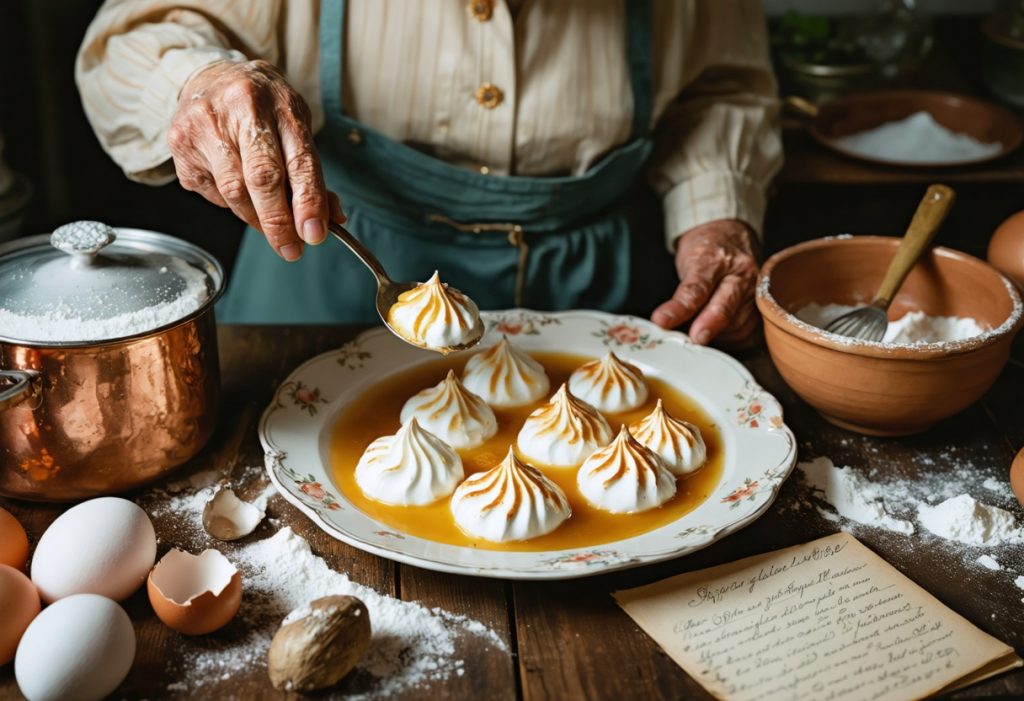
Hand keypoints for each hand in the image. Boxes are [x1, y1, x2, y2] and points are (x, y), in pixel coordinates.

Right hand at [168, 60, 344, 260]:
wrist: (210, 74)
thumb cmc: (262, 107)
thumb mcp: (295, 127)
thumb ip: (311, 173)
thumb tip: (332, 219)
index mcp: (281, 105)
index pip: (299, 161)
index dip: (308, 202)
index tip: (314, 234)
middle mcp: (241, 109)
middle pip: (261, 178)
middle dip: (278, 222)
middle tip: (290, 248)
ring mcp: (205, 125)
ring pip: (233, 192)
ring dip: (254, 217)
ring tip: (266, 220)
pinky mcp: (181, 143)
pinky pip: (210, 192)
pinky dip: (228, 202)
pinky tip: (234, 185)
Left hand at [651, 219, 760, 346]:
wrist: (733, 237)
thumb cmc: (708, 252)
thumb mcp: (688, 263)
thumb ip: (682, 295)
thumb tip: (666, 325)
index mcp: (717, 260)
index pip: (697, 287)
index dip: (680, 308)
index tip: (662, 320)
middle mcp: (742, 274)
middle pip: (725, 305)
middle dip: (709, 325)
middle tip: (694, 339)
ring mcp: (756, 290)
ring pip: (738, 322)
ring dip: (718, 335)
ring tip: (698, 337)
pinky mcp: (762, 307)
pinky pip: (750, 332)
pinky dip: (733, 340)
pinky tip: (720, 338)